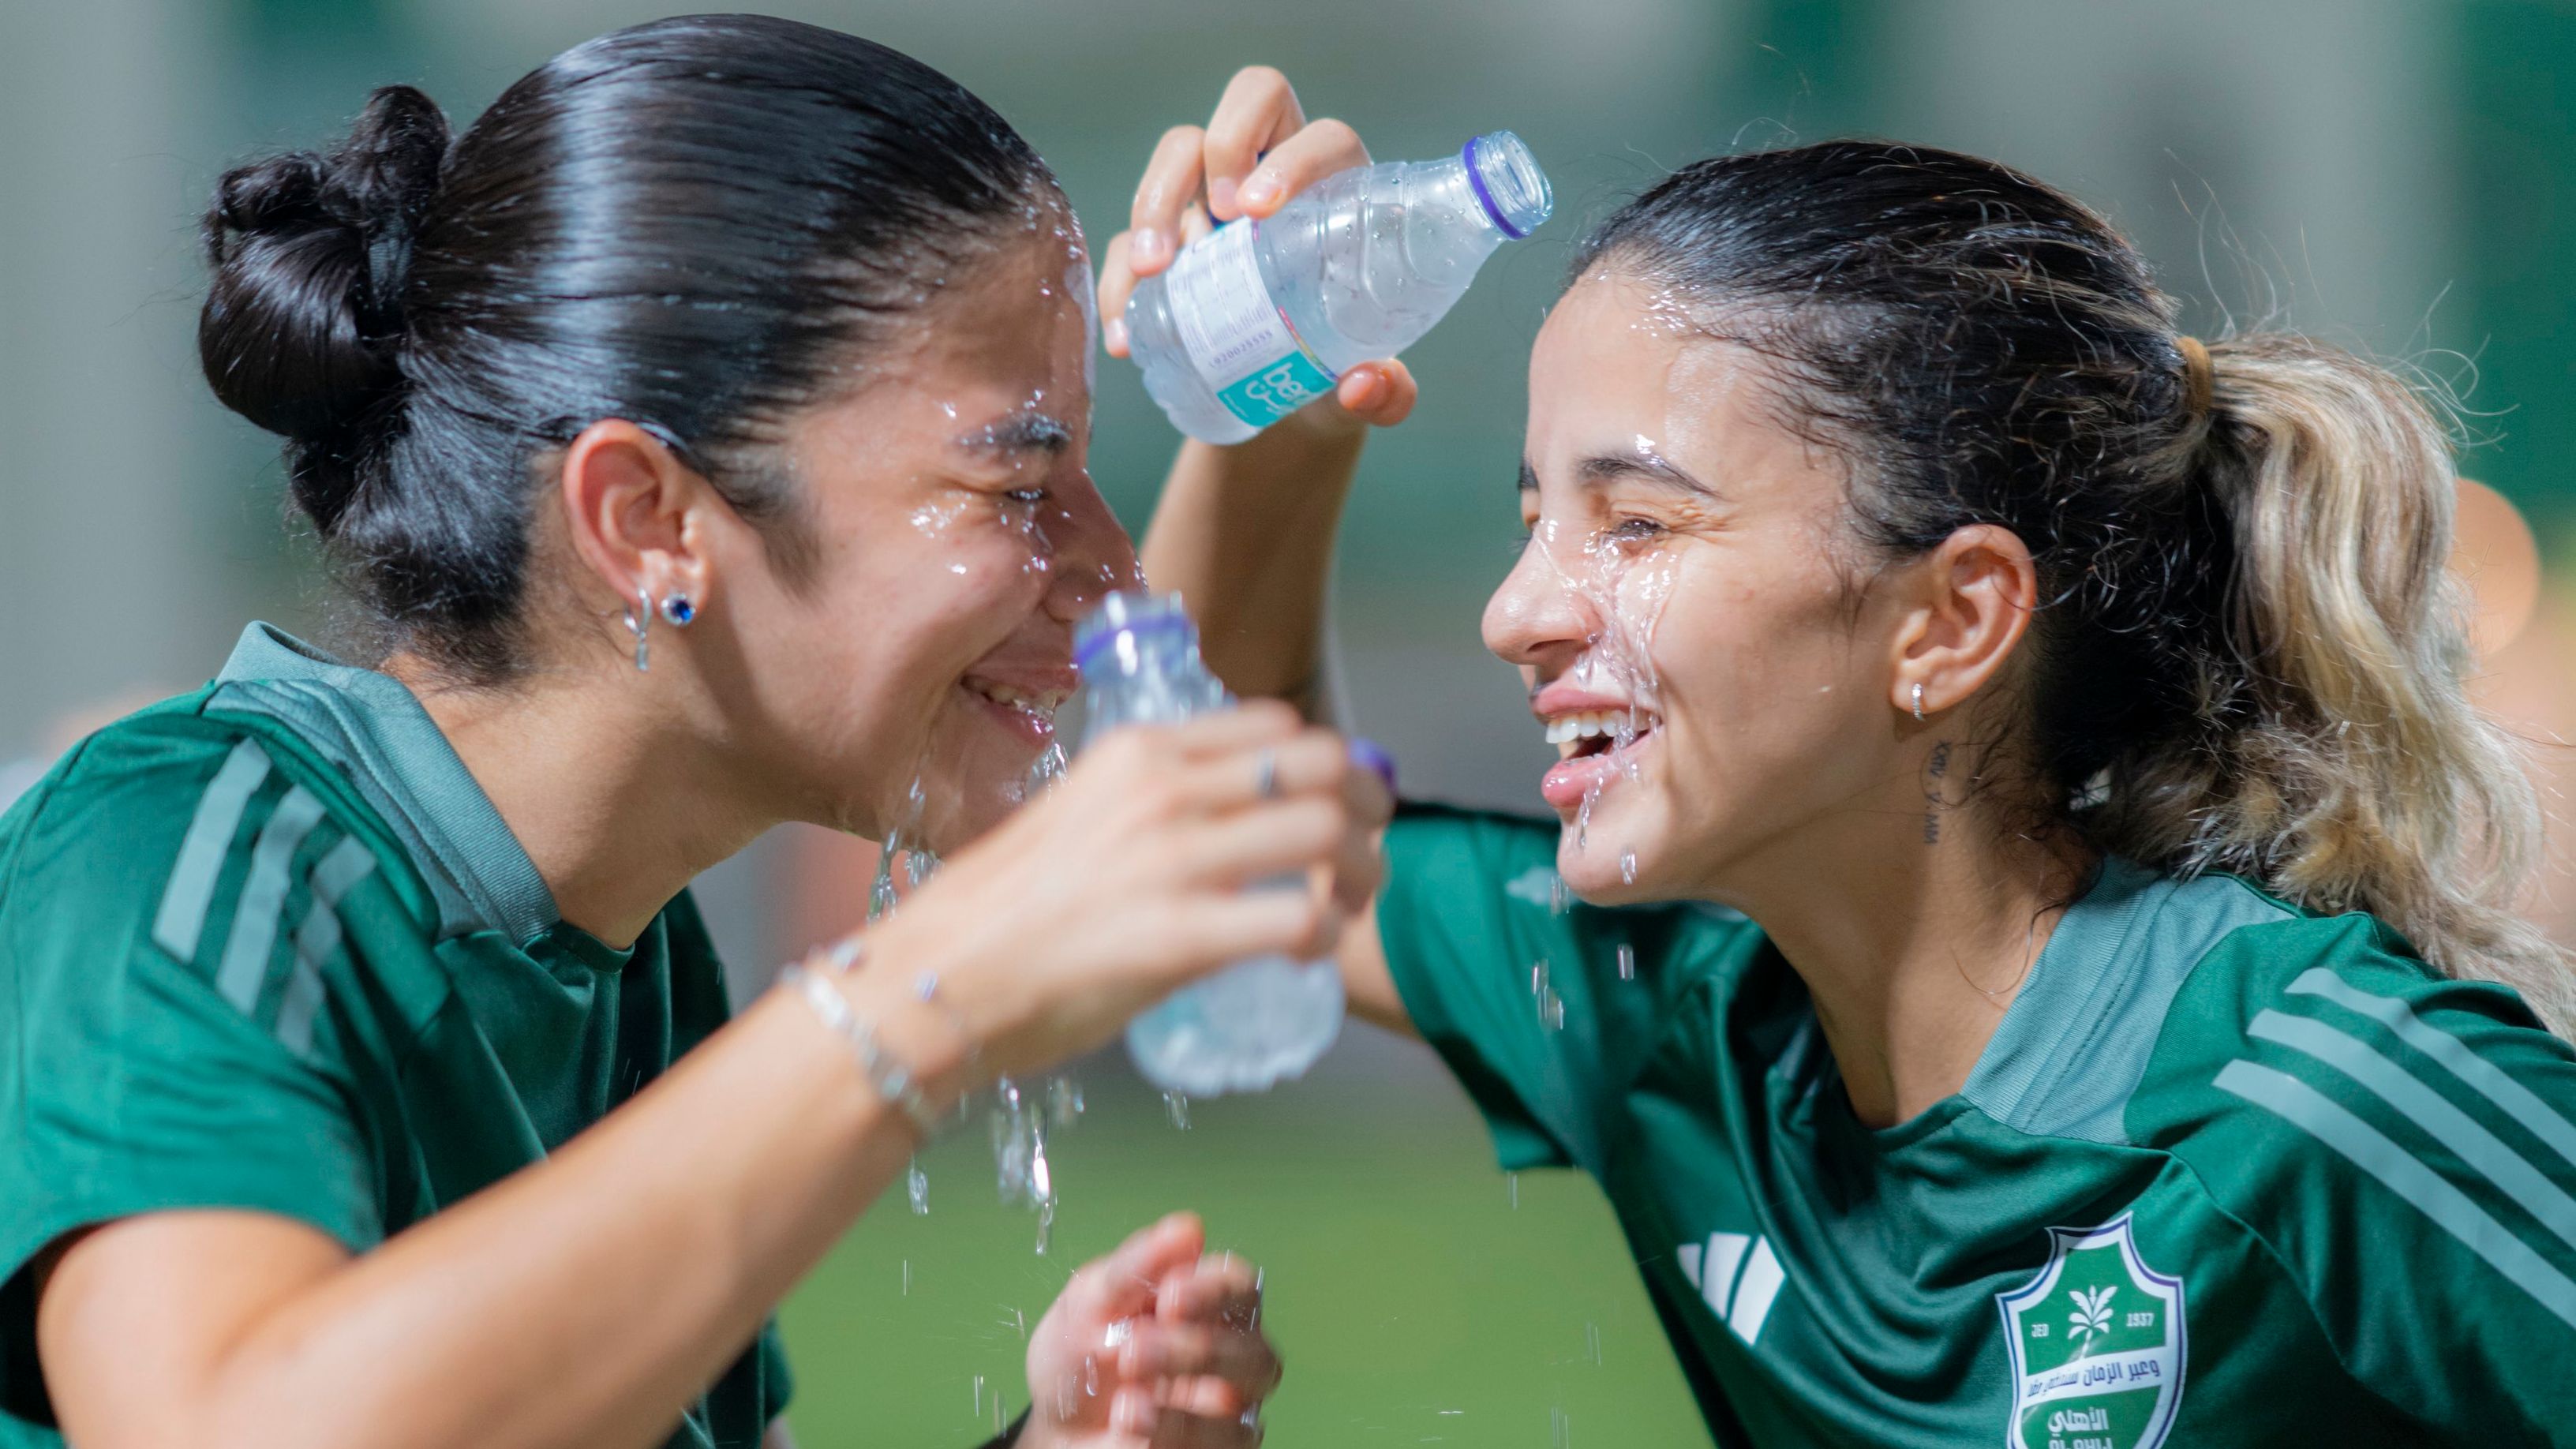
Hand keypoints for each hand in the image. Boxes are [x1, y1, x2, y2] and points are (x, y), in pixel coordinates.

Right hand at [863, 702, 1391, 1081]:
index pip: (1277, 725)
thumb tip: (1217, 819)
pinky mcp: (1178, 938)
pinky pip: (1300, 920)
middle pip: (1323, 765)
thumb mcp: (1079, 816)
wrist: (932, 983)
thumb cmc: (1000, 914)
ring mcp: (1172, 862)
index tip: (1329, 807)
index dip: (1324, 766)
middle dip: (1366, 807)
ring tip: (1345, 907)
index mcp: (1139, 753)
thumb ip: (1147, 805)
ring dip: (1360, 872)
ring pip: (1327, 833)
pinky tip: (1308, 952)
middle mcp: (1162, 791)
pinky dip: (1325, 935)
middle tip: (1364, 854)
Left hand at [1022, 1214, 1277, 1448]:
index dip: (1214, 1290)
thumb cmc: (1078, 1357)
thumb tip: (1189, 1228)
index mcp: (1204, 1305)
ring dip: (1179, 1405)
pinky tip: (1129, 1424)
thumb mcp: (1089, 1301)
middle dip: (1195, 1352)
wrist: (1051, 1428)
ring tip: (1125, 1403)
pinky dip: (1172, 1434)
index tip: (1170, 1296)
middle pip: (1254, 1353)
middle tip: (1135, 1351)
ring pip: (1239, 1409)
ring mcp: (1223, 1412)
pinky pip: (1219, 1446)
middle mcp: (1227, 1357)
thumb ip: (1136, 1266)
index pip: (1239, 1288)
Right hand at [1096, 65, 1416, 433]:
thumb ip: (1385, 390)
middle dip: (1216, 151)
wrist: (1291, 399)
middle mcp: (1279, 175)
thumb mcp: (1370, 381)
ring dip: (1154, 203)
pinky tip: (1124, 332)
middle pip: (1246, 105)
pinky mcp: (1171, 237)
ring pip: (1179, 152)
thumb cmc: (1343, 364)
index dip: (1291, 159)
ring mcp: (1218, 199)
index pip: (1322, 138)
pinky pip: (1130, 235)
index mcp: (1340, 191)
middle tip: (1213, 221)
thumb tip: (1362, 386)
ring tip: (1149, 272)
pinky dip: (1119, 279)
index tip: (1258, 210)